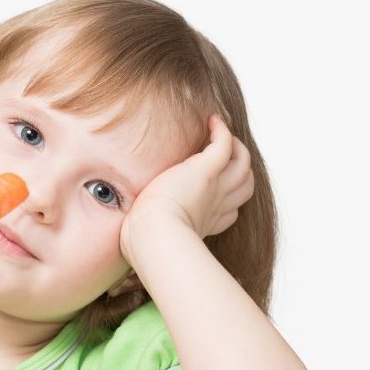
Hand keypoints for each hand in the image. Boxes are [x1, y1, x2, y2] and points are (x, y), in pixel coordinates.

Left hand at [121, 115, 253, 263]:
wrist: (152, 235)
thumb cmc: (144, 242)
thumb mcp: (149, 239)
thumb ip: (144, 236)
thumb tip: (124, 249)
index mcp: (204, 223)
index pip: (229, 212)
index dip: (228, 202)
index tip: (213, 193)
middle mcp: (215, 205)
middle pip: (244, 186)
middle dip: (240, 172)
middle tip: (226, 158)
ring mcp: (215, 186)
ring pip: (242, 164)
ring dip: (236, 148)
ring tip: (222, 136)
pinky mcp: (206, 170)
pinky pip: (224, 145)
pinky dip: (222, 131)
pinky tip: (213, 121)